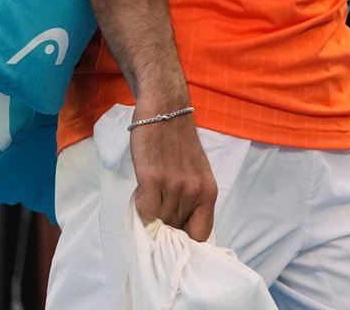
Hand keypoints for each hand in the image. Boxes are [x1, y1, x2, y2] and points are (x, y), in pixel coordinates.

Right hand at [130, 111, 216, 240]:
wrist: (166, 109)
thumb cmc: (179, 142)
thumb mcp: (197, 172)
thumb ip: (192, 198)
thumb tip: (180, 227)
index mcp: (209, 191)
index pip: (201, 234)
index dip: (187, 240)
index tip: (176, 238)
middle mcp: (194, 192)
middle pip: (176, 229)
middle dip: (166, 225)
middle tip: (158, 209)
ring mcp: (173, 186)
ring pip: (159, 221)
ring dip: (152, 215)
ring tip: (151, 195)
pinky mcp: (152, 179)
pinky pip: (145, 211)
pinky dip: (141, 208)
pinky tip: (143, 191)